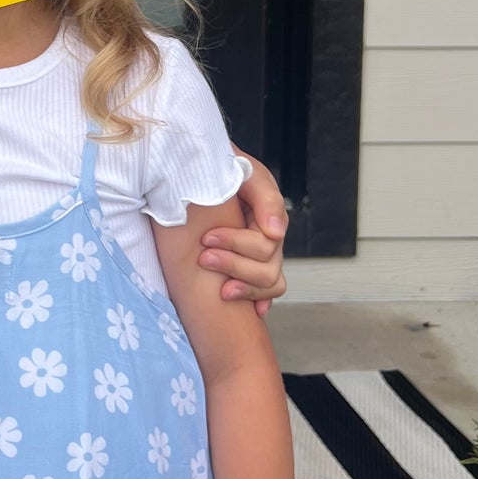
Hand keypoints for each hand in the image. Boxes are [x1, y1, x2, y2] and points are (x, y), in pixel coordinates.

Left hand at [201, 150, 286, 313]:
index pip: (265, 244)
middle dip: (234, 265)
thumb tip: (275, 232)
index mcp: (269, 215)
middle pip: (267, 269)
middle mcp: (269, 238)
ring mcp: (262, 255)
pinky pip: (266, 291)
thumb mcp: (246, 173)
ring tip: (221, 290)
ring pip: (269, 284)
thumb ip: (264, 197)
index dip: (236, 244)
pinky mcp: (247, 265)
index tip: (207, 238)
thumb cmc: (223, 168)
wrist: (202, 169)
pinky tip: (251, 310)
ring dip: (246, 289)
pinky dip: (258, 301)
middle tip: (204, 258)